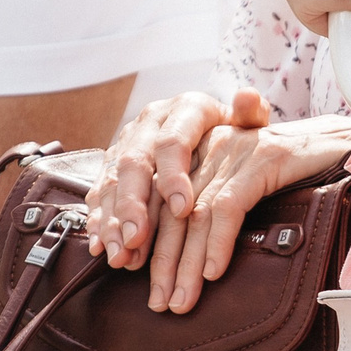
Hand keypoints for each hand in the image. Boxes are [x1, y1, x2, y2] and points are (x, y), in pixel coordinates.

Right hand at [85, 88, 255, 267]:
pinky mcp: (113, 163)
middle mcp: (150, 122)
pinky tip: (102, 248)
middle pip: (134, 162)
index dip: (174, 176)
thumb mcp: (246, 123)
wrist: (209, 126)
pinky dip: (99, 222)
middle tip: (137, 238)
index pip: (172, 141)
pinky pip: (100, 192)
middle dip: (132, 204)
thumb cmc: (232, 132)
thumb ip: (250, 115)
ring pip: (112, 180)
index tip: (183, 210)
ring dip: (112, 220)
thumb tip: (248, 96)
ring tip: (119, 255)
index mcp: (185, 109)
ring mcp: (128, 142)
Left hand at [139, 114, 350, 312]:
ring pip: (197, 214)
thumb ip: (216, 206)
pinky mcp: (263, 158)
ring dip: (186, 264)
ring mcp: (236, 150)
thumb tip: (190, 260)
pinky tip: (213, 273)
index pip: (160, 198)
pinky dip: (218, 243)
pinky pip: (229, 206)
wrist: (347, 141)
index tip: (137, 277)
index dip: (148, 239)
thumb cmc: (297, 170)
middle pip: (173, 210)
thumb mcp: (247, 184)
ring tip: (180, 300)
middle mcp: (210, 145)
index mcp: (199, 149)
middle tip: (158, 301)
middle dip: (163, 261)